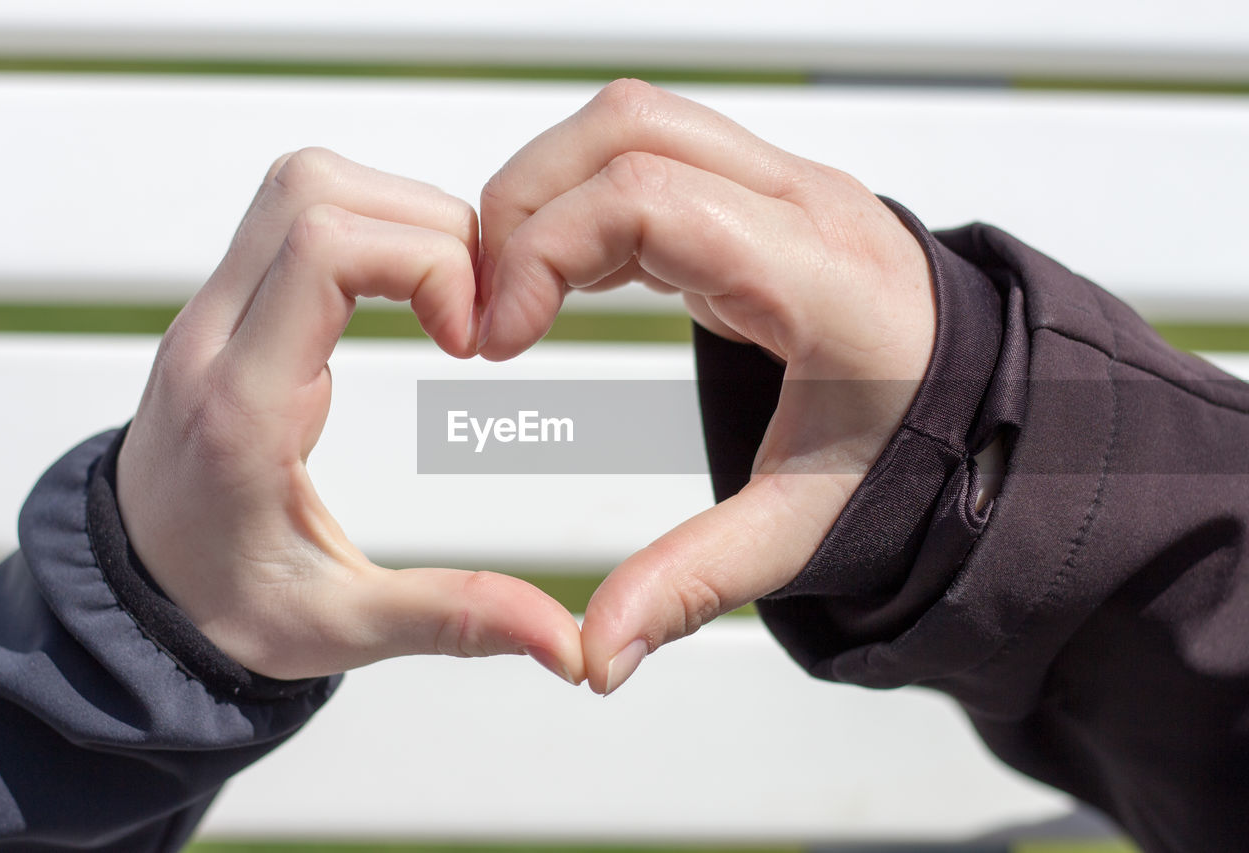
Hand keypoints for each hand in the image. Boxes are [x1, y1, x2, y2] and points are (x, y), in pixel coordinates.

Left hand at [117, 149, 583, 683]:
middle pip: (314, 190)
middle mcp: (215, 340)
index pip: (322, 251)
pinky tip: (413, 295)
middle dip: (427, 228)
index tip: (469, 339)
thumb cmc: (218, 608)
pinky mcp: (232, 306)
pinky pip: (299, 215)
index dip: (427, 265)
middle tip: (474, 311)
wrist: (131, 597)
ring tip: (450, 297)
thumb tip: (567, 641)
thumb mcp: (341, 628)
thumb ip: (455, 619)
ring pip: (303, 184)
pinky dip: (373, 228)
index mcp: (240, 408)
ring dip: (398, 216)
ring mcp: (215, 314)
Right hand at [478, 80, 935, 693]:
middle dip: (524, 205)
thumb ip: (694, 584)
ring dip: (549, 190)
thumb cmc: (913, 455)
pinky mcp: (761, 195)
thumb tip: (596, 653)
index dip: (544, 253)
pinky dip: (585, 200)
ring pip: (632, 124)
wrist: (990, 406)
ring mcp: (785, 187)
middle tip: (486, 308)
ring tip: (513, 288)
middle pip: (627, 130)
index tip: (496, 341)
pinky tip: (561, 277)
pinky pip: (650, 155)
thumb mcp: (804, 529)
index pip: (649, 200)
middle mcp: (804, 207)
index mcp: (819, 279)